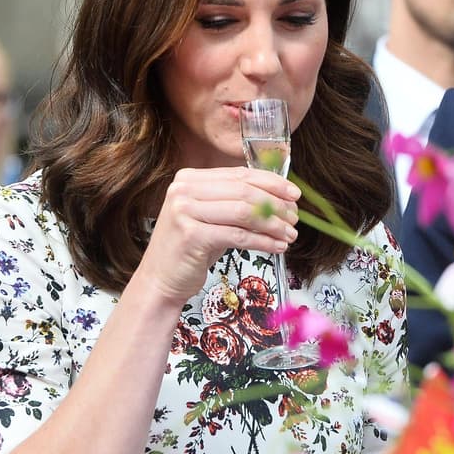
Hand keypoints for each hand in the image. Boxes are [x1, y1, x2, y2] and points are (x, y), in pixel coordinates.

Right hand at [136, 167, 299, 306]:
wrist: (159, 280)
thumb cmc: (190, 248)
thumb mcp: (211, 216)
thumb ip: (235, 201)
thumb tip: (281, 197)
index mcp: (189, 178)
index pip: (240, 174)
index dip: (272, 183)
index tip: (294, 194)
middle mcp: (184, 190)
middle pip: (245, 191)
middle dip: (276, 204)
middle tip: (294, 218)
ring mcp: (185, 211)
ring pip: (244, 212)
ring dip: (273, 224)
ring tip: (290, 234)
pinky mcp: (192, 235)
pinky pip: (239, 236)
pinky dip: (263, 242)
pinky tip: (277, 247)